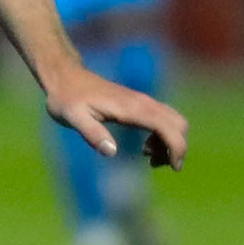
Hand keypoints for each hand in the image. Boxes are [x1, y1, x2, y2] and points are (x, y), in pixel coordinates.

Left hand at [43, 62, 188, 169]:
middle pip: (178, 123)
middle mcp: (142, 102)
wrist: (65, 77)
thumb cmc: (67, 99)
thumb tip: (112, 151)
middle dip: (177, 147)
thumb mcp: (73, 118)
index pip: (167, 126)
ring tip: (148, 157)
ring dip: (170, 143)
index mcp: (131, 108)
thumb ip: (92, 133)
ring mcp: (142, 102)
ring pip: (173, 121)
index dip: (177, 147)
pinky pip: (163, 120)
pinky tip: (145, 148)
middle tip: (156, 164)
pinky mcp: (138, 104)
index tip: (173, 167)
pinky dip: (163, 137)